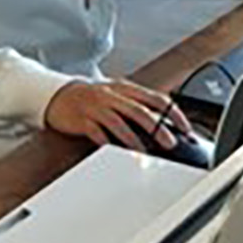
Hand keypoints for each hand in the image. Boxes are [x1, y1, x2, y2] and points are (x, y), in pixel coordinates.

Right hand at [45, 78, 191, 150]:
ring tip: (144, 153)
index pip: (155, 98)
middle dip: (157, 128)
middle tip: (170, 143)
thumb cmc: (92, 98)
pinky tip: (117, 152)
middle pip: (139, 111)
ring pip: (119, 123)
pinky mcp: (82, 120)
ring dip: (134, 140)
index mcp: (125, 88)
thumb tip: (164, 125)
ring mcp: (96, 107)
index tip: (184, 128)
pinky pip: (98, 133)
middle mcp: (111, 95)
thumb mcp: (116, 95)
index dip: (173, 113)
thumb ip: (137, 106)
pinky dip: (109, 143)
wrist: (57, 94)